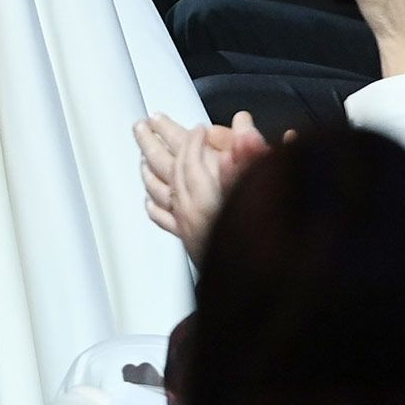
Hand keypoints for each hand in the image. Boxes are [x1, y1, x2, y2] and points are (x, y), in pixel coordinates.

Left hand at [135, 111, 265, 255]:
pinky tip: (149, 200)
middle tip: (147, 126)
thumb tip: (242, 124)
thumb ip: (250, 154)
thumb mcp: (260, 188)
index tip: (198, 128)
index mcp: (209, 194)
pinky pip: (163, 218)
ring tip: (142, 157)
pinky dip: (154, 204)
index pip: (191, 158)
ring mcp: (187, 225)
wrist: (255, 280)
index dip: (194, 139)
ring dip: (150, 170)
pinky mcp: (188, 241)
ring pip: (159, 191)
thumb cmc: (262, 240)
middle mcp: (192, 209)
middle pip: (167, 169)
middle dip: (156, 144)